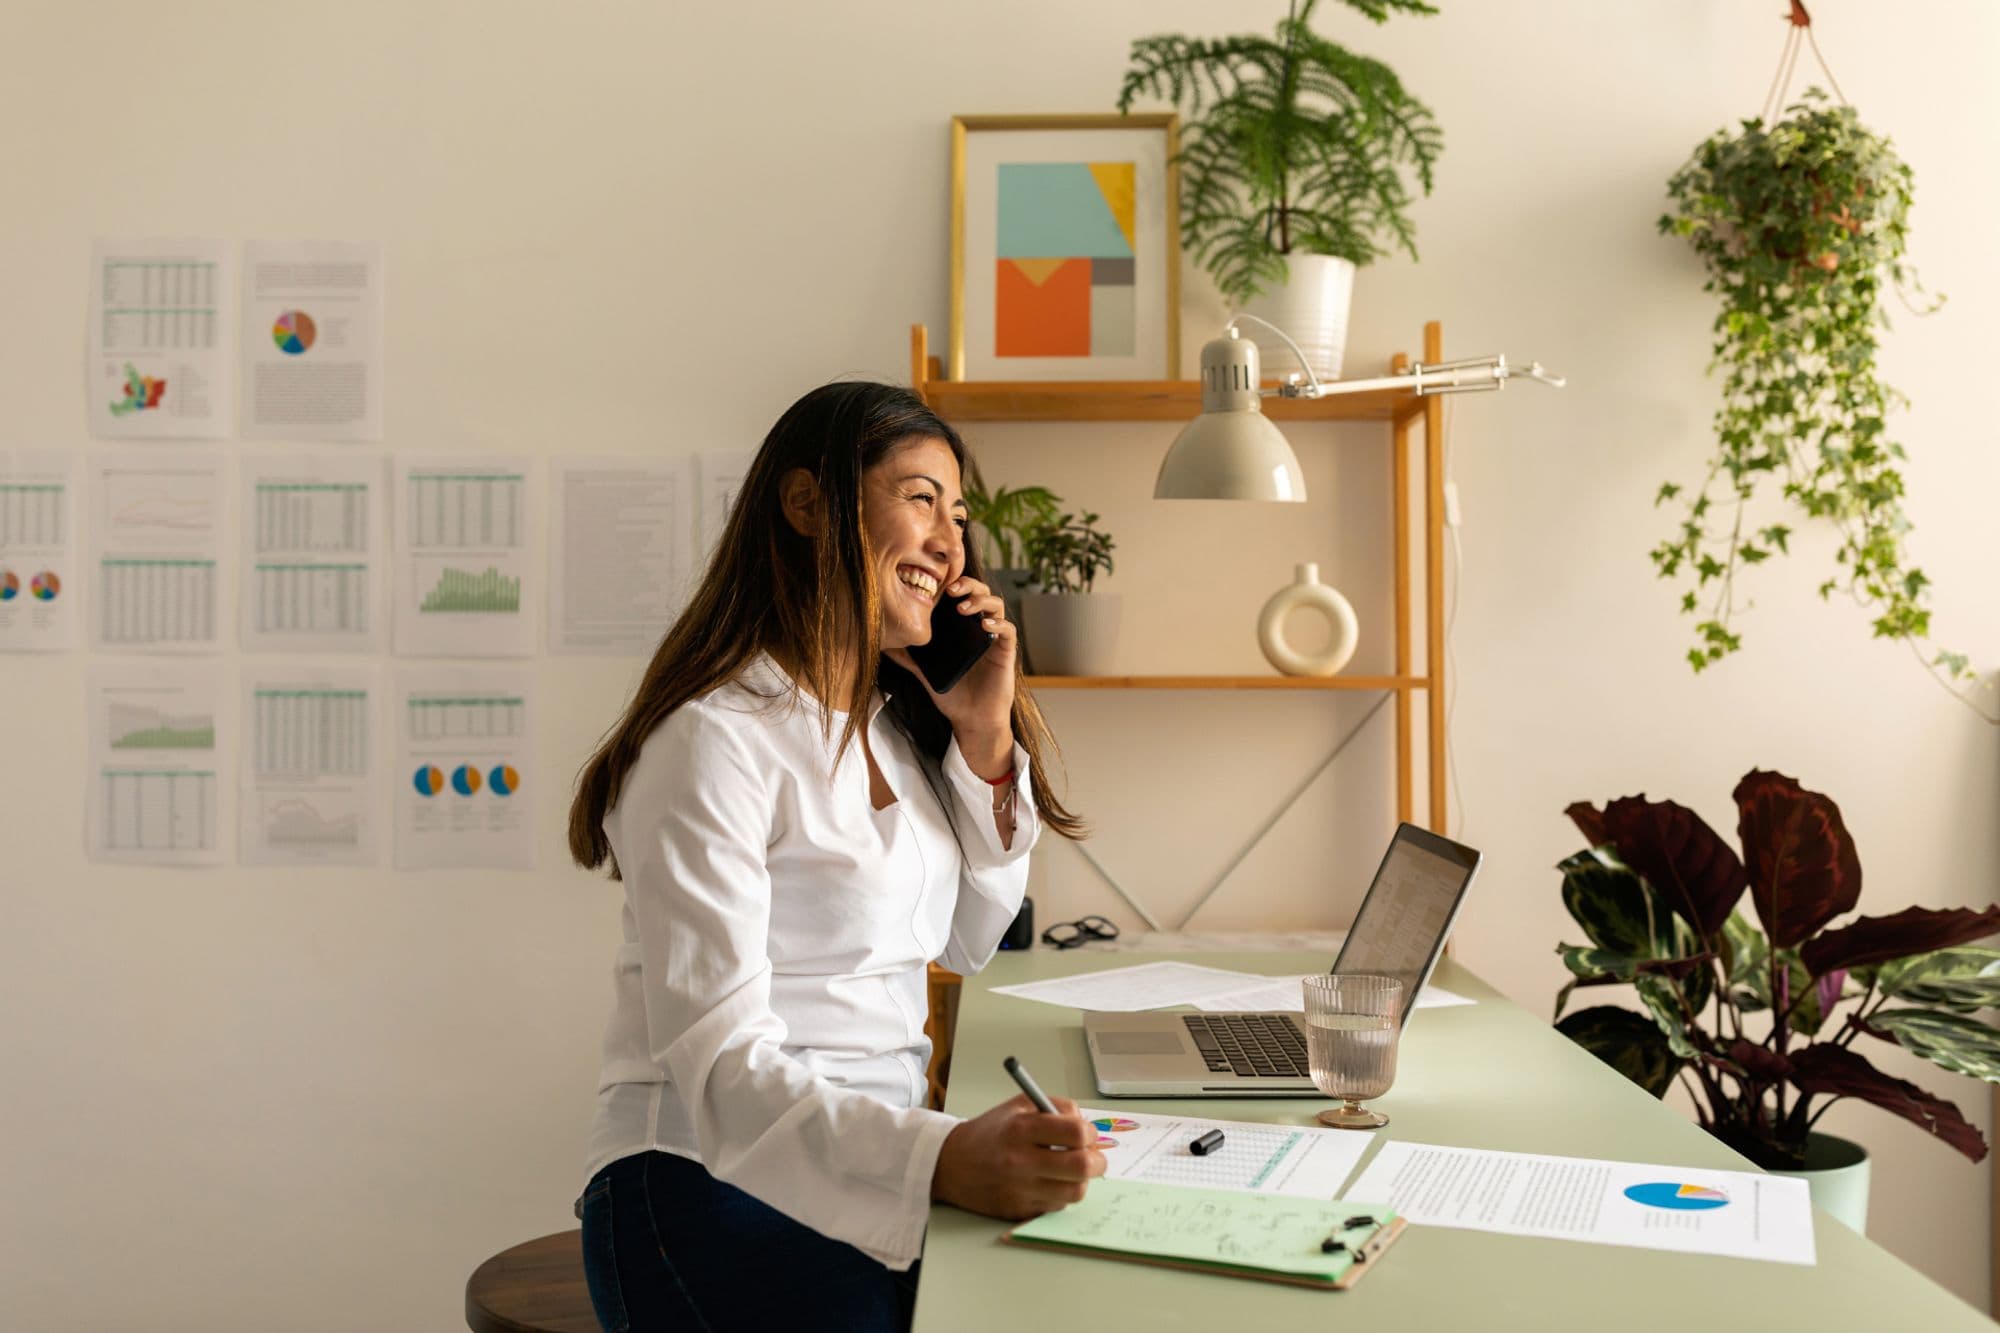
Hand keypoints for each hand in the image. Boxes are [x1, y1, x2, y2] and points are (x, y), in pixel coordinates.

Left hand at [886, 576, 1017, 773]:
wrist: (972, 719)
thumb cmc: (952, 694)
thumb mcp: (925, 673)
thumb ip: (907, 658)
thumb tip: (883, 646)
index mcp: (962, 627)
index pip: (960, 594)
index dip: (951, 583)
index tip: (935, 583)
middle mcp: (979, 626)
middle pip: (980, 592)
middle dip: (968, 584)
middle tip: (951, 589)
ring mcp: (994, 636)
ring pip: (996, 604)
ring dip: (981, 600)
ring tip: (963, 607)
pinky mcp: (1005, 650)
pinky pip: (1008, 630)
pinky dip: (998, 623)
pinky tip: (984, 624)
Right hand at [930, 1093, 1106, 1218]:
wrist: (951, 1163)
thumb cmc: (990, 1132)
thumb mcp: (1019, 1106)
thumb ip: (1056, 1108)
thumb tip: (1087, 1126)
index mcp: (1022, 1129)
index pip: (1076, 1133)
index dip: (1090, 1133)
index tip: (1087, 1135)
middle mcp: (1021, 1161)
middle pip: (1082, 1167)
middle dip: (1097, 1161)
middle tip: (1093, 1157)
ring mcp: (1020, 1190)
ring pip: (1075, 1192)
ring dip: (1080, 1181)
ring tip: (1071, 1170)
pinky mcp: (1019, 1211)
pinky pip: (1057, 1206)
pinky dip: (1061, 1194)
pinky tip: (1050, 1182)